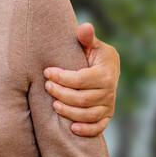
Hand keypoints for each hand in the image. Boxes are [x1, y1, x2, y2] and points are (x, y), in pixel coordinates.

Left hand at [44, 22, 119, 136]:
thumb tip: (85, 26)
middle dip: (61, 94)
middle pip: (82, 99)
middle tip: (46, 86)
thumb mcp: (92, 44)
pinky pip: (99, 126)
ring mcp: (109, 105)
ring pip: (88, 114)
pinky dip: (87, 130)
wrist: (108, 69)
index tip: (46, 72)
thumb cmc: (94, 54)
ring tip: (54, 105)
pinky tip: (73, 129)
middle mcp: (109, 91)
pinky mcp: (107, 115)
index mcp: (105, 73)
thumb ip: (86, 37)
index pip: (80, 79)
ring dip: (70, 112)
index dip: (62, 77)